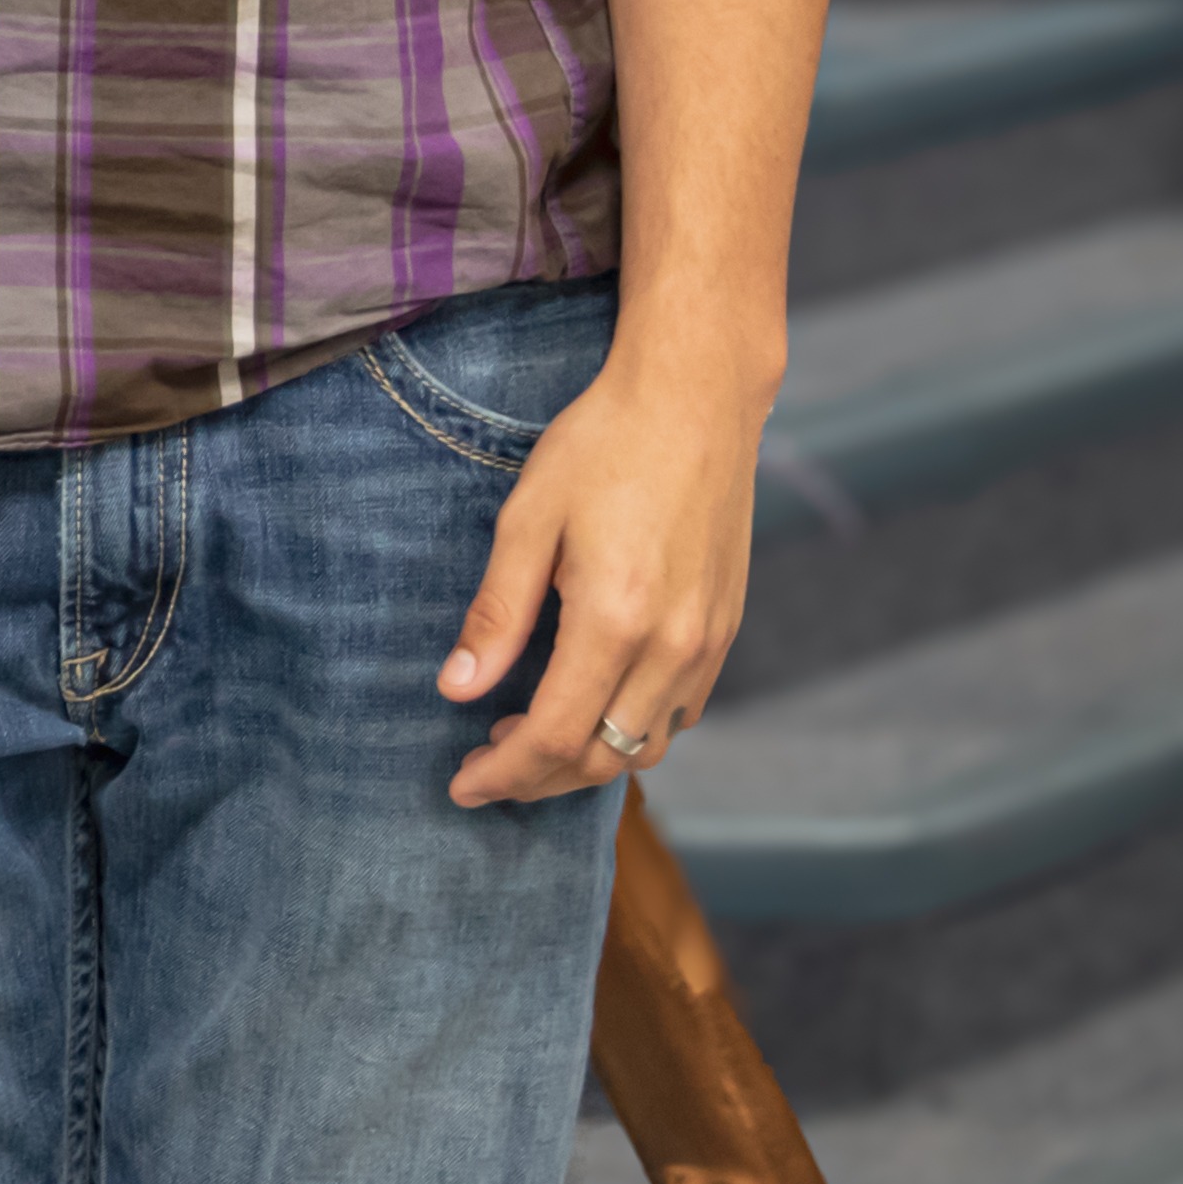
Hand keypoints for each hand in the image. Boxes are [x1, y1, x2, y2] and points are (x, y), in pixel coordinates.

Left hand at [442, 339, 768, 808]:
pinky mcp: (726, 628)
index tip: (461, 784)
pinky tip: (589, 701)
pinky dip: (631, 729)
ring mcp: (709, 642)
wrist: (696, 399)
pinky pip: (680, 712)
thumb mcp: (528, 519)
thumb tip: (457, 689)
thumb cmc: (602, 445)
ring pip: (647, 745)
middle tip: (485, 770)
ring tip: (527, 734)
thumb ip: (497, 613)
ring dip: (586, 760)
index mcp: (617, 620)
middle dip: (537, 779)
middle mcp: (674, 646)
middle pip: (603, 758)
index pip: (555, 736)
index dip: (504, 773)